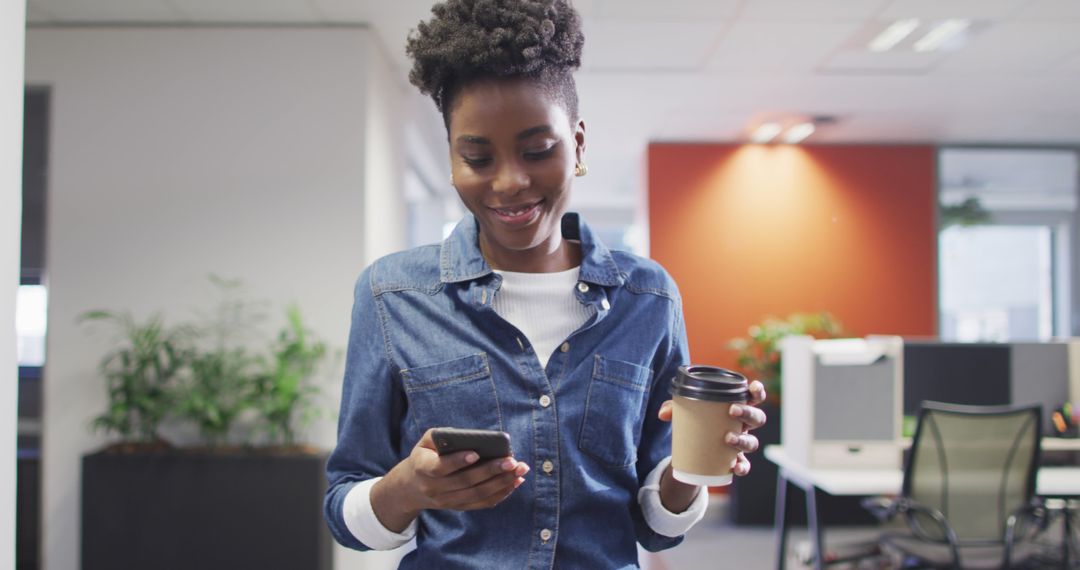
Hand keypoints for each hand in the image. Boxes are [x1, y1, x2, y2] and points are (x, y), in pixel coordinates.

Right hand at [371, 428, 528, 531]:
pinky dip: (500, 494)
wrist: (412, 486)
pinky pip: (482, 503)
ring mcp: (447, 501)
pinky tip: (515, 482)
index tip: (476, 453)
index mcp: (423, 468)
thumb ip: (442, 436)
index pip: (440, 468)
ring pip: (477, 495)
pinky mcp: (458, 507)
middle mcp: (434, 488)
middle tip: (511, 460)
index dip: (457, 461)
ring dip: (501, 483)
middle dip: (490, 471)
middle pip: (465, 482)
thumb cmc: (425, 455)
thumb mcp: (426, 442)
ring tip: (519, 470)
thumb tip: (471, 438)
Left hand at [658, 380, 766, 476]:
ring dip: (743, 440)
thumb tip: (662, 414)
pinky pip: (745, 465)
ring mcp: (741, 444)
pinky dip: (742, 467)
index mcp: (736, 408)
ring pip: (753, 442)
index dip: (757, 391)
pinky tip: (735, 467)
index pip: (753, 398)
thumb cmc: (694, 422)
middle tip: (732, 410)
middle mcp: (743, 425)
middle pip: (758, 418)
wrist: (693, 450)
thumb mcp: (684, 413)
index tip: (752, 387)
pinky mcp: (736, 461)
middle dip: (748, 413)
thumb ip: (673, 409)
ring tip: (727, 438)